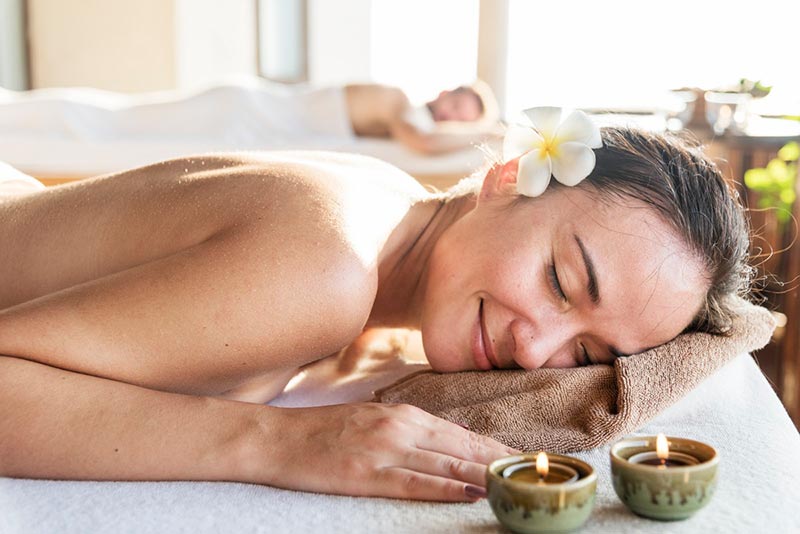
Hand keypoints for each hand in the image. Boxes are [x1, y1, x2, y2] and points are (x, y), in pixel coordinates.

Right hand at [249, 403, 518, 500]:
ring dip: (485, 474)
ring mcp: (384, 449)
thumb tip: (451, 440)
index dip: (495, 448)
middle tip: (534, 474)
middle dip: (500, 461)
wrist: (276, 438)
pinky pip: (414, 483)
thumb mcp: (374, 420)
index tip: (523, 460)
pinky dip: (445, 489)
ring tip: (517, 483)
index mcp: (403, 414)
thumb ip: (412, 429)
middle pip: (462, 448)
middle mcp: (400, 426)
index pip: (461, 434)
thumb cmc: (323, 431)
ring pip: (446, 464)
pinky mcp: (366, 473)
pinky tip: (470, 493)